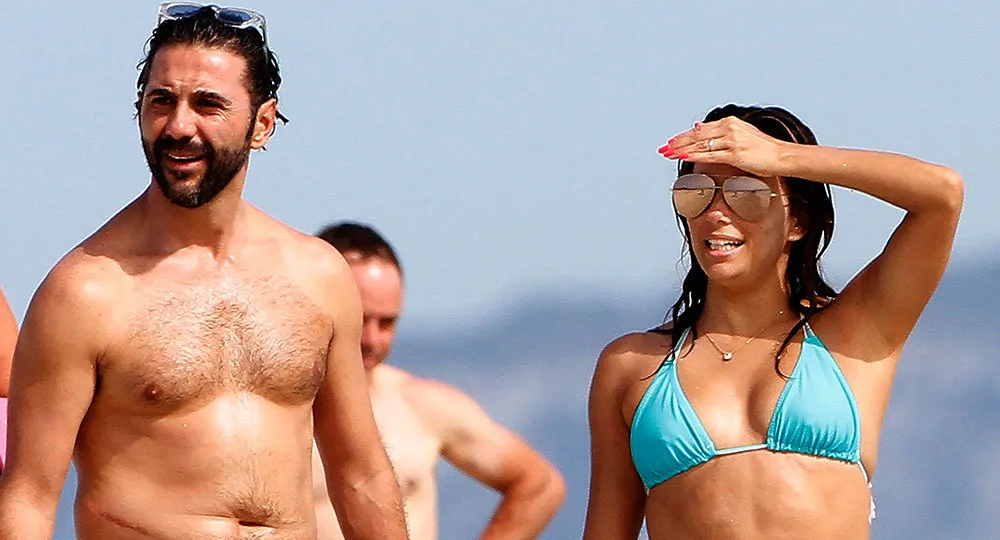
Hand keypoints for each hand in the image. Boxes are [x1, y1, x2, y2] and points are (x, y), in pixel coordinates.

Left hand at [657, 117, 790, 176]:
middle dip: (678, 143)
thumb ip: (720, 132)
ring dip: (682, 150)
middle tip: (662, 149)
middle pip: (697, 136)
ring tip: (668, 154)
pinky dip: (695, 156)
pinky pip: (710, 155)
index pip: (700, 130)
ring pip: (701, 145)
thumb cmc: (764, 149)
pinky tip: (683, 158)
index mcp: (730, 123)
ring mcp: (732, 141)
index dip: (684, 137)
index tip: (671, 142)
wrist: (782, 156)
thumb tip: (699, 127)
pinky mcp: (735, 154)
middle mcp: (729, 129)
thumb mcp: (742, 134)